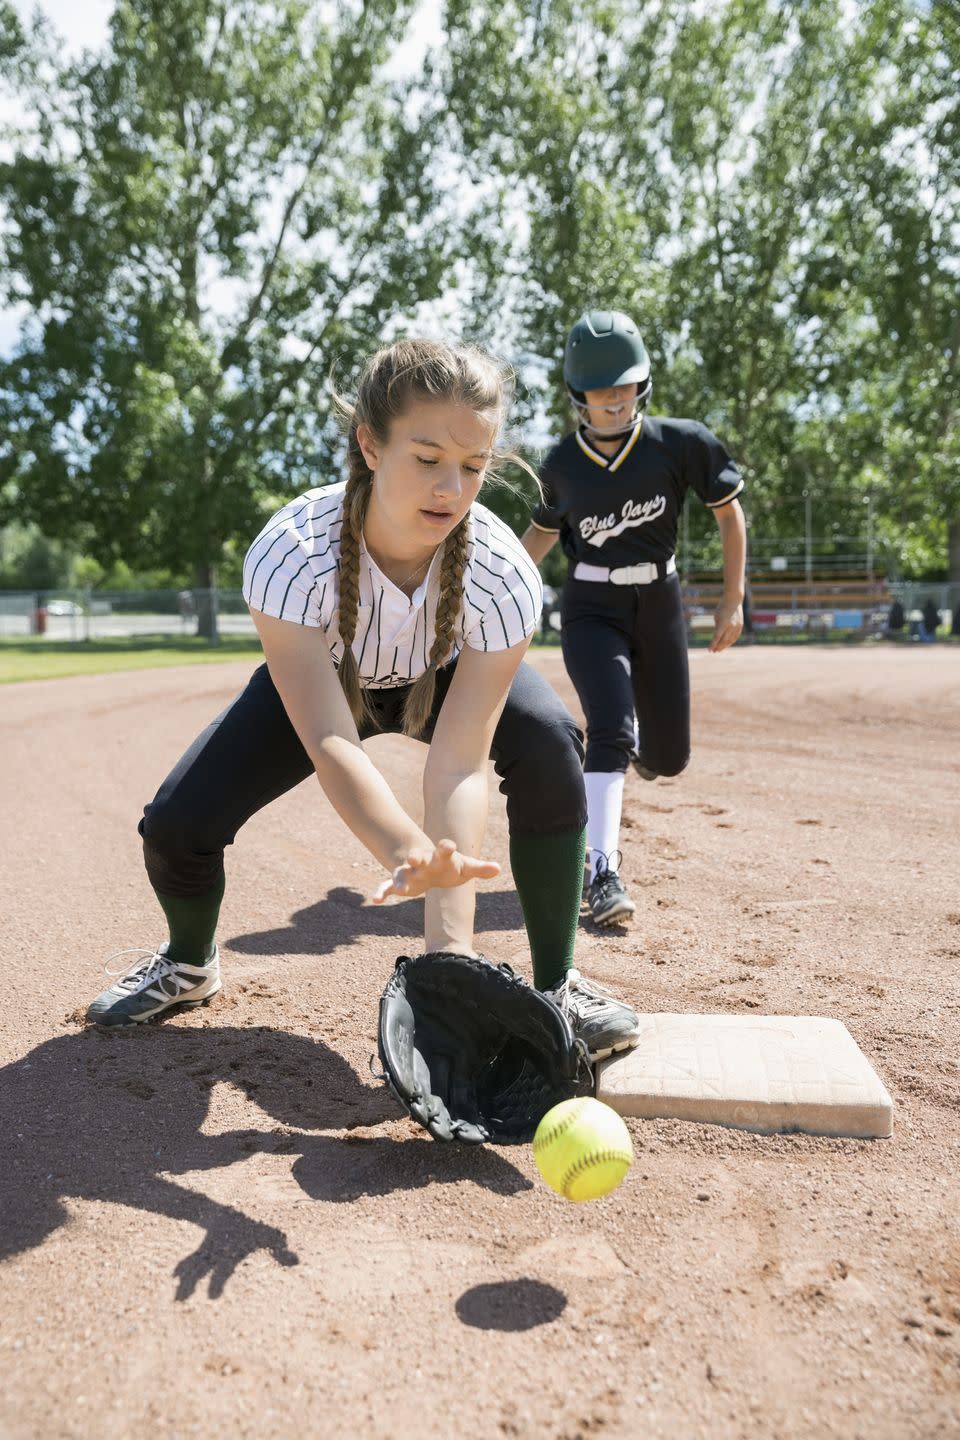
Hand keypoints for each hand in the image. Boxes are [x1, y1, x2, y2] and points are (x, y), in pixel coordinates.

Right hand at [372, 837, 499, 903]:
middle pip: (419, 857)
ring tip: (399, 887)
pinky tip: (375, 900)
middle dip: (416, 856)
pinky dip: (381, 892)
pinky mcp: (400, 883)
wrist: (429, 865)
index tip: (450, 845)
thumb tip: (498, 868)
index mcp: (441, 856)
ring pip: (402, 873)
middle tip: (414, 856)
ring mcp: (410, 871)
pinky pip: (388, 886)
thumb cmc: (450, 866)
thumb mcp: (466, 866)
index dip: (447, 847)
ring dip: (399, 879)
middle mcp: (423, 861)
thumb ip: (480, 868)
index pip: (444, 849)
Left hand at [709, 598, 743, 652]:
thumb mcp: (716, 617)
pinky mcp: (740, 626)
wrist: (734, 600)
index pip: (717, 637)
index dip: (713, 644)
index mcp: (723, 623)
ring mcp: (737, 626)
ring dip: (724, 646)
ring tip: (719, 649)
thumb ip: (717, 628)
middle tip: (714, 651)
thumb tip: (717, 638)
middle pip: (724, 640)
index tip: (709, 649)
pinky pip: (736, 636)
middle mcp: (731, 626)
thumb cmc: (722, 607)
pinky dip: (731, 641)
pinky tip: (727, 644)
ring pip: (731, 640)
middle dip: (718, 647)